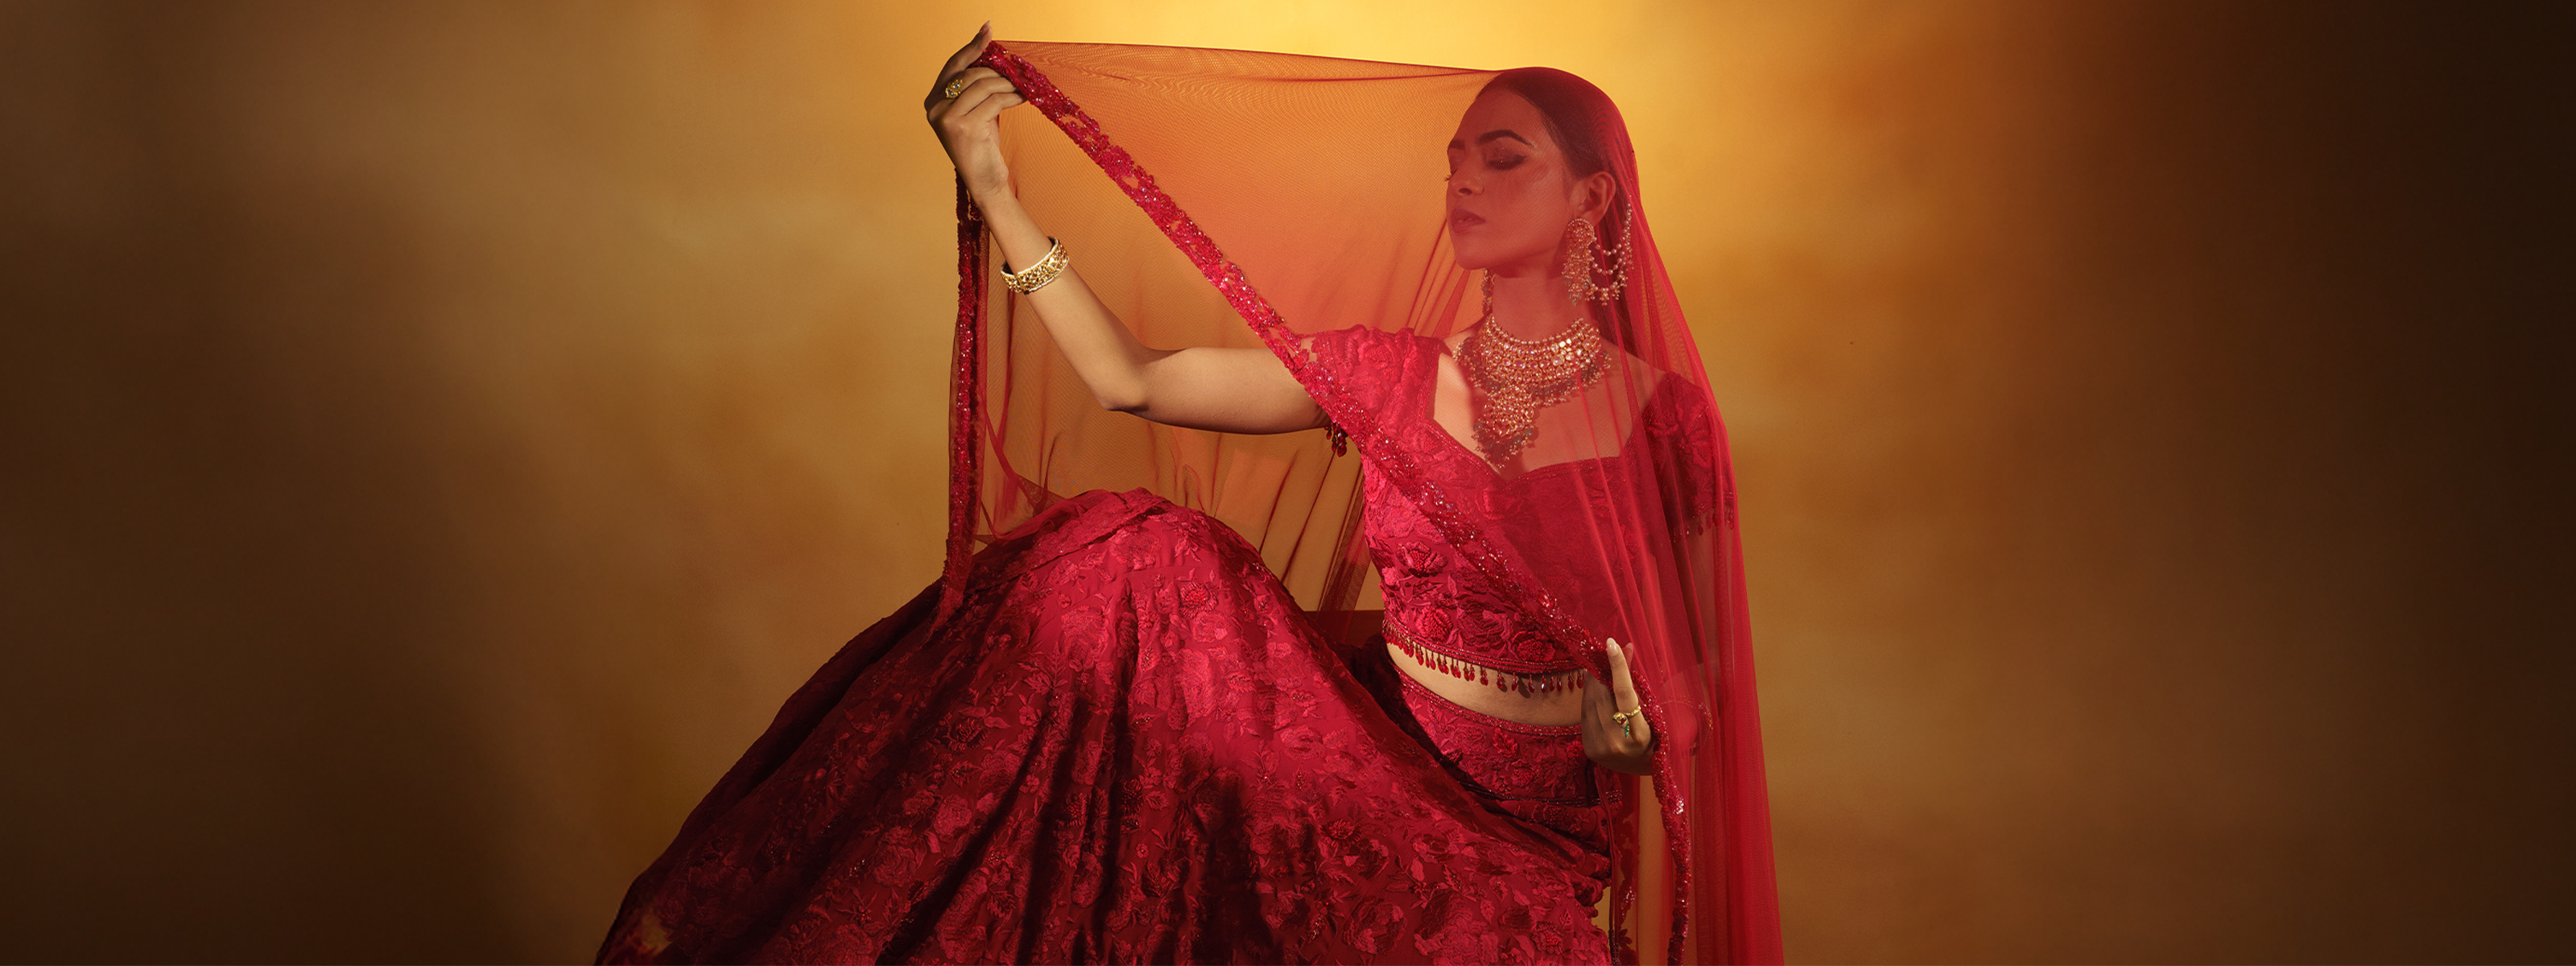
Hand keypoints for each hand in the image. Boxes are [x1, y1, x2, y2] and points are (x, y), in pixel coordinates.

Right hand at [925, 23, 1022, 200]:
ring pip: (984, 85)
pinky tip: (1023, 97)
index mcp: (932, 101)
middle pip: (971, 74)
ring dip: (1008, 84)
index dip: (972, 46)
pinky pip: (994, 101)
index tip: (988, 30)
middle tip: (1018, 75)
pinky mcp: (964, 126)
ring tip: (1021, 88)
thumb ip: (976, 88)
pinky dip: (1012, 96)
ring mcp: (946, 117)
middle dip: (998, 72)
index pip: (953, 65)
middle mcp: (934, 107)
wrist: (985, 181)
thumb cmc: (982, 146)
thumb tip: (993, 57)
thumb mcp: (975, 112)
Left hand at [1581, 638, 1655, 775]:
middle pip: (1603, 696)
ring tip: (1599, 671)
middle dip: (1601, 672)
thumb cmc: (1655, 737)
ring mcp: (1600, 747)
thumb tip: (1627, 647)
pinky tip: (1595, 692)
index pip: (1625, 694)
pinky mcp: (1588, 748)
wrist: (1642, 768)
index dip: (1618, 667)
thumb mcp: (1654, 712)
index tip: (1611, 644)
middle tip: (1602, 655)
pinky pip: (1585, 715)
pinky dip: (1589, 700)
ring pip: (1590, 703)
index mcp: (1640, 734)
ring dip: (1593, 684)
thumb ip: (1638, 683)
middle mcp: (1617, 742)